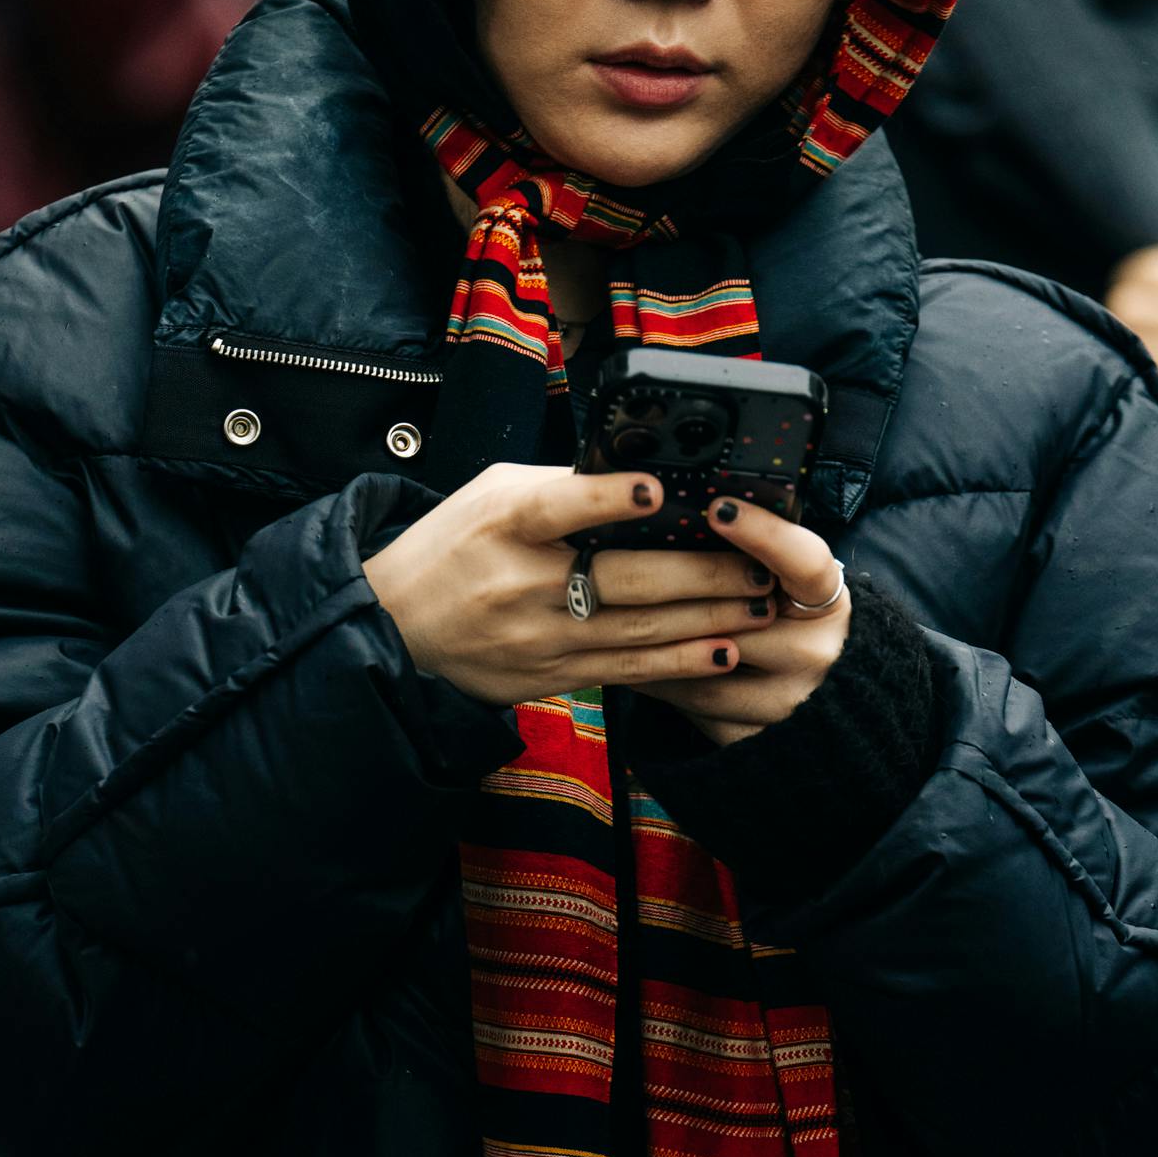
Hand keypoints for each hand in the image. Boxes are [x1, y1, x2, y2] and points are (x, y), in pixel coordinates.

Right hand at [363, 464, 774, 705]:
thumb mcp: (491, 497)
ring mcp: (537, 637)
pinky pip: (627, 670)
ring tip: (760, 605)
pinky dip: (680, 663)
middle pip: (621, 580)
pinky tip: (723, 651)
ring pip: (636, 630)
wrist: (397, 627)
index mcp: (502, 524)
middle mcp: (520, 583)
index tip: (657, 490)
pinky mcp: (550, 676)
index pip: (557, 508)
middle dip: (701, 574)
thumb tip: (642, 479)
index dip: (607, 499)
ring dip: (707, 618)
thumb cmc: (455, 546)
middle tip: (759, 564)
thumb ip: (561, 488)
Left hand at [634, 496, 849, 744]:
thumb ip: (757, 554)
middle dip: (679, 593)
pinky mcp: (757, 736)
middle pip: (737, 618)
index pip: (803, 560)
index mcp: (828, 599)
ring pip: (704, 666)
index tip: (718, 507)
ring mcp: (789, 701)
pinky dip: (660, 679)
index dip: (763, 533)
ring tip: (613, 611)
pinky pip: (693, 706)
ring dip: (654, 641)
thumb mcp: (790, 582)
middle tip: (623, 558)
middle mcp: (818, 652)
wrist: (820, 694)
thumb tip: (696, 509)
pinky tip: (632, 658)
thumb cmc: (790, 619)